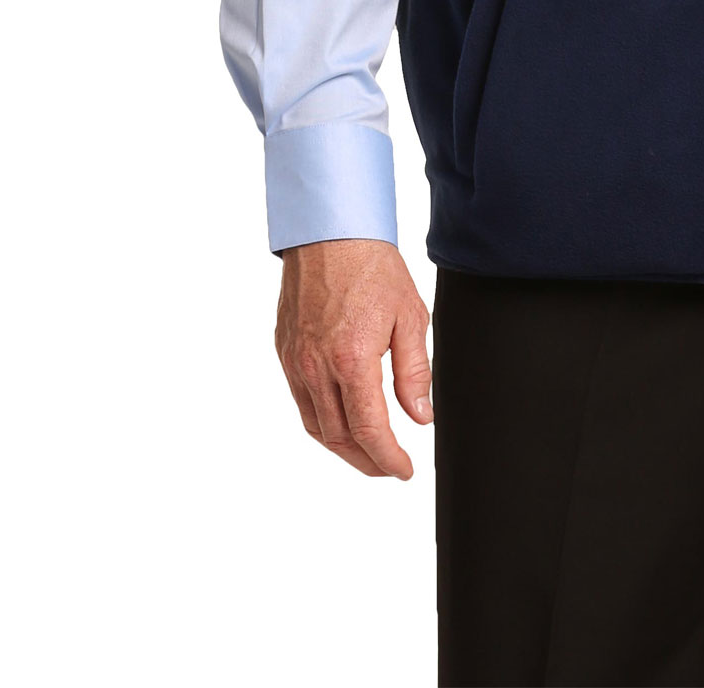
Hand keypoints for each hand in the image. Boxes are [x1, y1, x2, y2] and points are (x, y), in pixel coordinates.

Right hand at [275, 237, 432, 478]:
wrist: (329, 233)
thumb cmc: (372, 267)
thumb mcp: (410, 316)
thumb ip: (414, 371)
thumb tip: (419, 416)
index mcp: (351, 359)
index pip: (370, 431)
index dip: (388, 459)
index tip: (404, 470)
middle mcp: (316, 367)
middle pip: (340, 438)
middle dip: (367, 462)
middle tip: (389, 468)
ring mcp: (295, 361)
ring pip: (316, 426)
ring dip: (342, 449)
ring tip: (368, 455)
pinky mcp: (284, 352)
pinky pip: (301, 403)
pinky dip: (322, 423)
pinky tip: (341, 421)